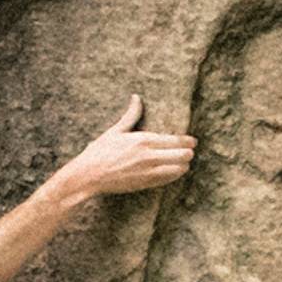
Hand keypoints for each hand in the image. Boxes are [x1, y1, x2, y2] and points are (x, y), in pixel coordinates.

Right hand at [45, 96, 193, 202]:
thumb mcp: (116, 130)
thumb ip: (131, 115)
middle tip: (189, 151)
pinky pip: (168, 180)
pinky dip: (174, 175)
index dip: (188, 141)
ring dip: (183, 165)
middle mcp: (149, 156)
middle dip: (188, 153)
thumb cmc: (100, 152)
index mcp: (144, 139)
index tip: (193, 141)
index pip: (176, 140)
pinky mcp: (145, 184)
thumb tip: (136, 97)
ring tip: (183, 162)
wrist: (88, 175)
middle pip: (182, 155)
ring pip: (178, 169)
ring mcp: (148, 172)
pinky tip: (174, 172)